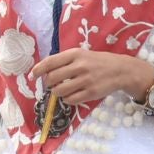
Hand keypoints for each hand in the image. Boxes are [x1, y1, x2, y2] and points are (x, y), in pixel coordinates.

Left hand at [32, 48, 153, 107]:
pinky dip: (67, 99)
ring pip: (59, 91)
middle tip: (52, 84)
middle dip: (48, 83)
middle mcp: (80, 66)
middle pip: (52, 78)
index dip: (38, 70)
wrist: (121, 70)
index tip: (33, 75)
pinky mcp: (91, 93)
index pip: (50, 62)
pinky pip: (70, 100)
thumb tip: (42, 71)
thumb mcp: (81, 55)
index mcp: (75, 54)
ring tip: (62, 89)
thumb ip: (63, 61)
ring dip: (57, 92)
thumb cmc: (96, 62)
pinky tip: (71, 95)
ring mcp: (86, 80)